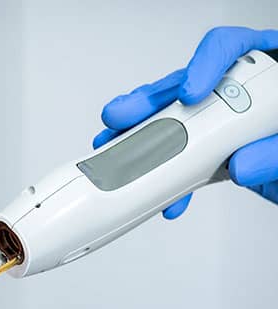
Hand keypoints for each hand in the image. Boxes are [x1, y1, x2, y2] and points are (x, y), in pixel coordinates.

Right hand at [94, 26, 277, 218]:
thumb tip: (244, 164)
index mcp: (269, 72)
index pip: (231, 48)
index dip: (205, 65)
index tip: (190, 92)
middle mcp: (242, 92)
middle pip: (186, 86)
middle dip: (150, 104)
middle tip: (125, 116)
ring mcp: (224, 122)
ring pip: (175, 122)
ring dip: (141, 137)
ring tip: (115, 143)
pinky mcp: (216, 153)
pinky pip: (184, 161)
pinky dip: (167, 178)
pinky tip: (161, 192)